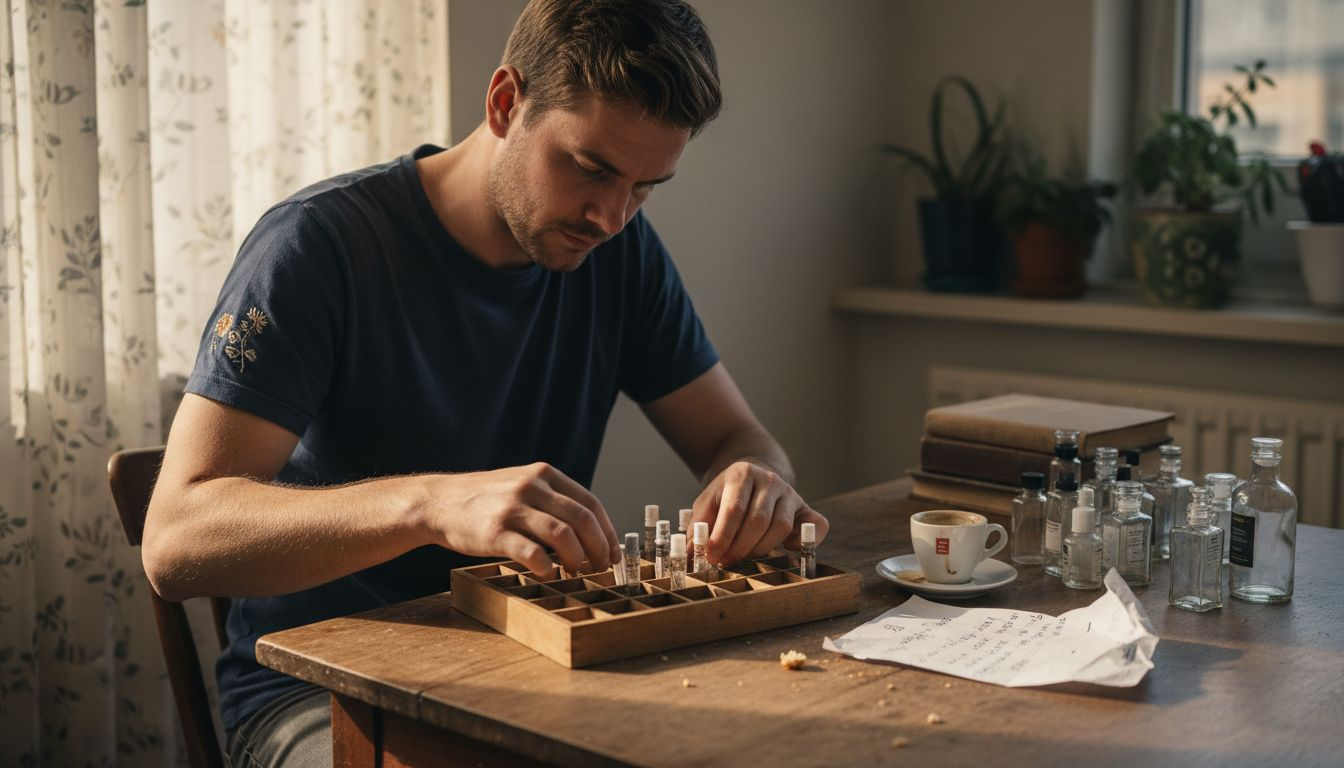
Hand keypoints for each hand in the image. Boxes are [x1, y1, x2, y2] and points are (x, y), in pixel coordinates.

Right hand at [420, 462, 620, 576]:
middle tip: (601, 568)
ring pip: (562, 536)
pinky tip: (547, 573)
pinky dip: (547, 566)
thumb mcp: (522, 484)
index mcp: (544, 475)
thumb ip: (552, 499)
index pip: (590, 504)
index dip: (608, 532)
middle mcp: (531, 487)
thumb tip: (589, 531)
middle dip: (599, 549)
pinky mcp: (495, 532)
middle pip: (582, 520)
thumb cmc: (485, 499)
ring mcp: (513, 508)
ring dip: (577, 559)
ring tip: (575, 571)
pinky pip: (532, 553)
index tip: (613, 553)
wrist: (438, 502)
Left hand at [691, 461, 828, 564]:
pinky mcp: (805, 507)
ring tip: (745, 556)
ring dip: (761, 548)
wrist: (753, 476)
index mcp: (742, 474)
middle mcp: (769, 480)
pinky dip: (804, 541)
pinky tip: (786, 549)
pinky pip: (816, 525)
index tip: (712, 556)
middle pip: (758, 520)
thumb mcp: (707, 503)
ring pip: (780, 527)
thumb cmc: (727, 495)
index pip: (734, 509)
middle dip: (740, 547)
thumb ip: (698, 527)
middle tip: (727, 562)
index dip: (722, 536)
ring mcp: (790, 492)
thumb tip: (690, 555)